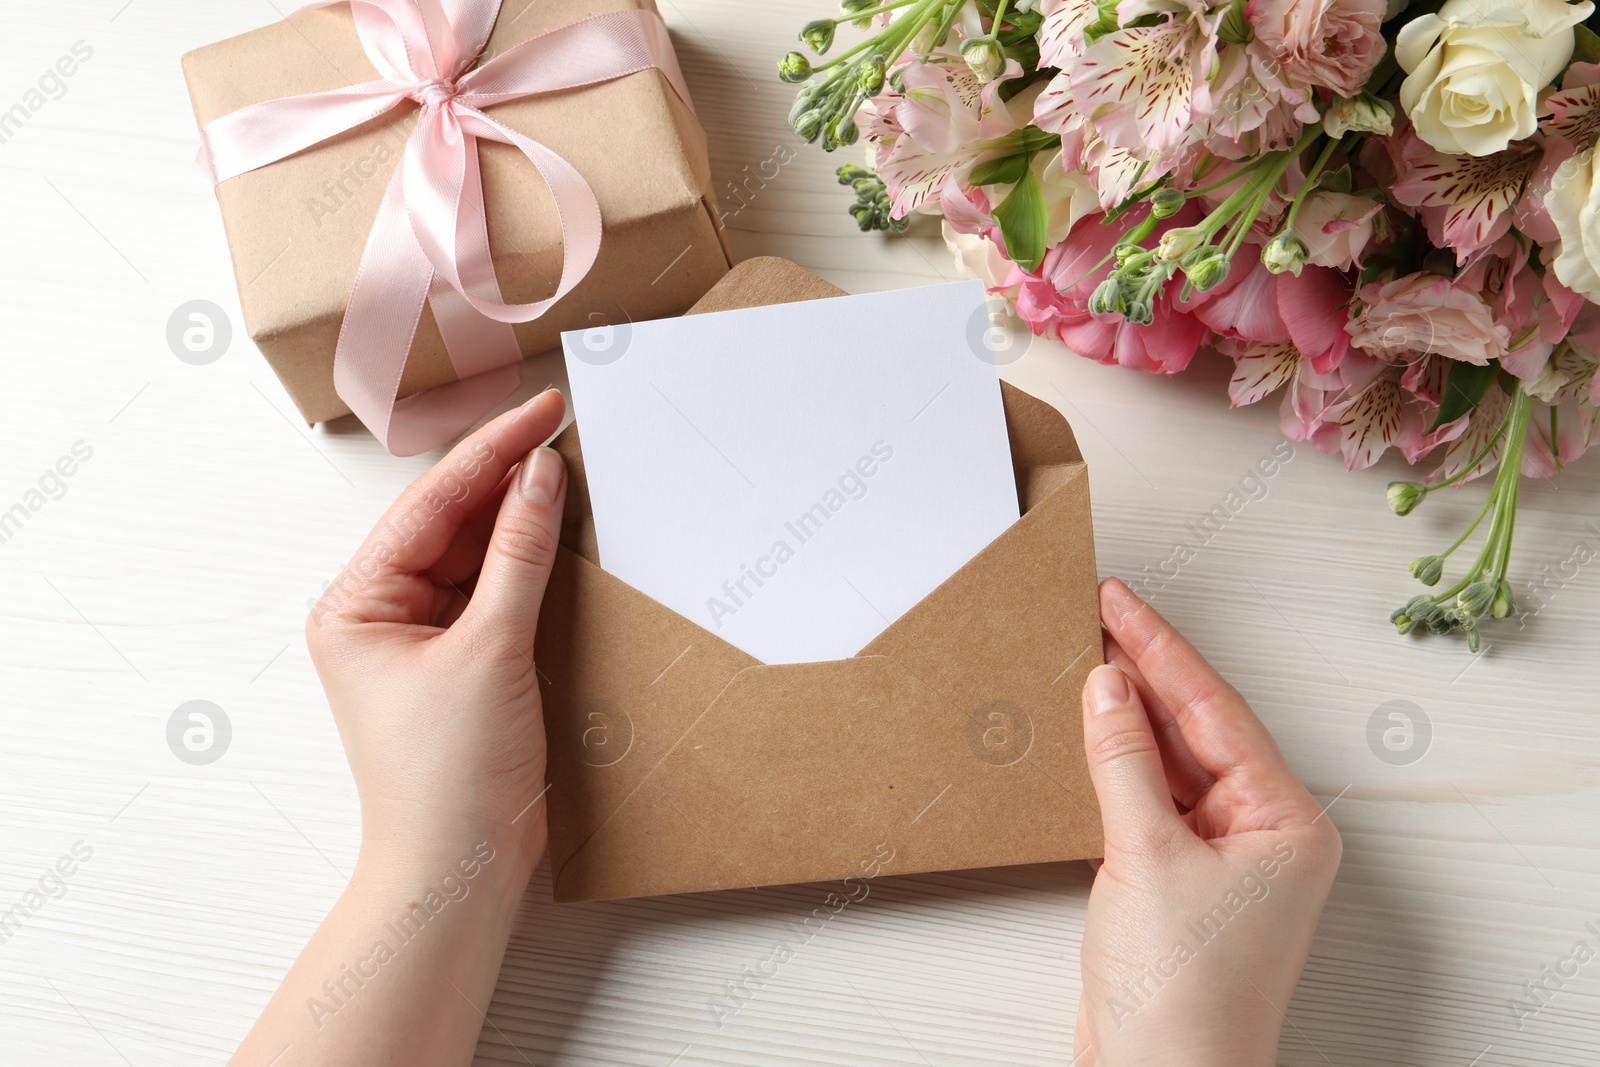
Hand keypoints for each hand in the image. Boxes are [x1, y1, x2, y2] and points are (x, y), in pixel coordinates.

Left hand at [308, 387, 567, 867]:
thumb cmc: (449, 775)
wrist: (459, 868)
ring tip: (567, 467)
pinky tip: (559, 530)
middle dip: (505, 477)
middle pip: (449, 521)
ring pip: (473, 553)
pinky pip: (491, 591)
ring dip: (519, 517)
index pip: (431, 504)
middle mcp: (376, 612)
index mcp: (354, 603)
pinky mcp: (457, 661)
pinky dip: (526, 563)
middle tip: (561, 425)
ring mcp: (416, 637)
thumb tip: (541, 475)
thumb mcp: (490, 650)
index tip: (541, 409)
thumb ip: (518, 554)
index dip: (492, 452)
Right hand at [1073, 578, 1341, 1066]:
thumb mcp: (1145, 858)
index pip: (1216, 710)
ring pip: (1172, 761)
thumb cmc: (1184, 996)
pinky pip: (1152, 799)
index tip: (1120, 601)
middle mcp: (1265, 834)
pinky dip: (1118, 764)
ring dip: (1129, 715)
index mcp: (1287, 822)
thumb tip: (1108, 686)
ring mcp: (1224, 858)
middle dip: (1147, 672)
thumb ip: (1123, 762)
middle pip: (1199, 728)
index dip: (1162, 649)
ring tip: (1087, 655)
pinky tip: (1089, 731)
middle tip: (1100, 613)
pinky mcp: (1182, 880)